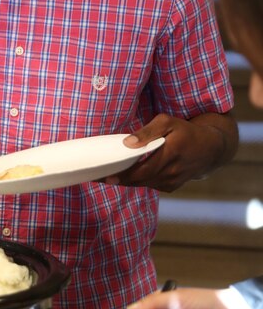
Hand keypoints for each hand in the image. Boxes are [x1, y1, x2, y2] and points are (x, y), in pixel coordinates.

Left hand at [103, 112, 235, 191]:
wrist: (210, 149)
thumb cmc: (185, 131)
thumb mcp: (167, 122)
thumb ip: (148, 132)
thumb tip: (128, 144)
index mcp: (170, 154)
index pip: (140, 169)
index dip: (121, 174)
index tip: (103, 175)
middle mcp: (171, 172)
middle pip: (138, 180)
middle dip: (118, 179)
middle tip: (97, 177)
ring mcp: (172, 181)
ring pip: (142, 184)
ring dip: (125, 181)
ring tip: (106, 175)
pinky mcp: (171, 186)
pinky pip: (150, 184)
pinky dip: (137, 180)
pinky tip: (125, 175)